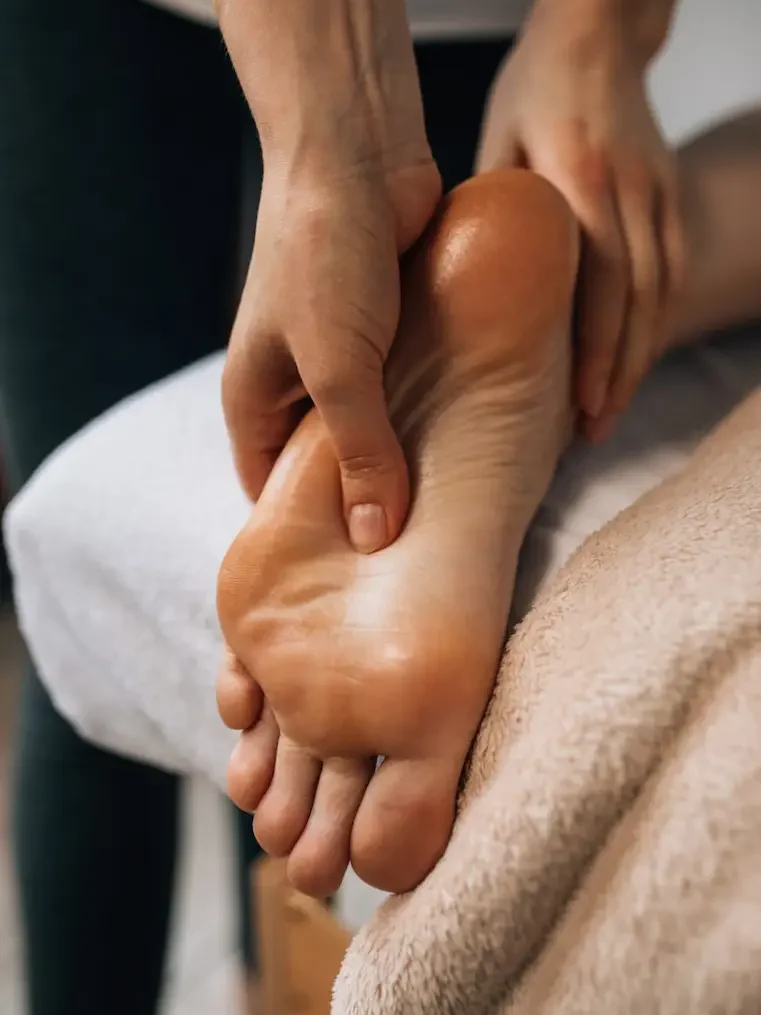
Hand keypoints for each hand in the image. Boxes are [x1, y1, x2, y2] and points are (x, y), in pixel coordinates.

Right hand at [223, 158, 440, 550]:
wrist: (359, 156)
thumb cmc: (322, 255)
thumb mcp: (337, 367)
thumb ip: (360, 450)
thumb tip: (378, 535)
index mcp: (254, 400)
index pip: (271, 491)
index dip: (307, 533)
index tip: (354, 577)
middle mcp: (294, 387)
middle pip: (326, 467)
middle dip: (364, 503)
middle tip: (415, 555)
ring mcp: (342, 361)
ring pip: (372, 431)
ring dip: (405, 459)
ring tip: (449, 512)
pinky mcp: (387, 336)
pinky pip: (407, 392)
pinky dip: (430, 416)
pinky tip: (468, 447)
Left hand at [476, 0, 683, 441]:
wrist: (600, 34)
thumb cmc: (537, 86)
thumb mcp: (497, 141)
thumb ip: (490, 212)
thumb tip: (460, 281)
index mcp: (581, 177)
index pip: (599, 284)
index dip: (593, 352)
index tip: (579, 405)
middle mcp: (630, 191)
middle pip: (637, 302)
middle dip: (617, 373)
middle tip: (594, 428)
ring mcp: (659, 192)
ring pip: (660, 294)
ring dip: (638, 358)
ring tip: (609, 409)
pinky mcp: (670, 196)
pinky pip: (670, 274)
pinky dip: (653, 323)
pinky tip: (630, 358)